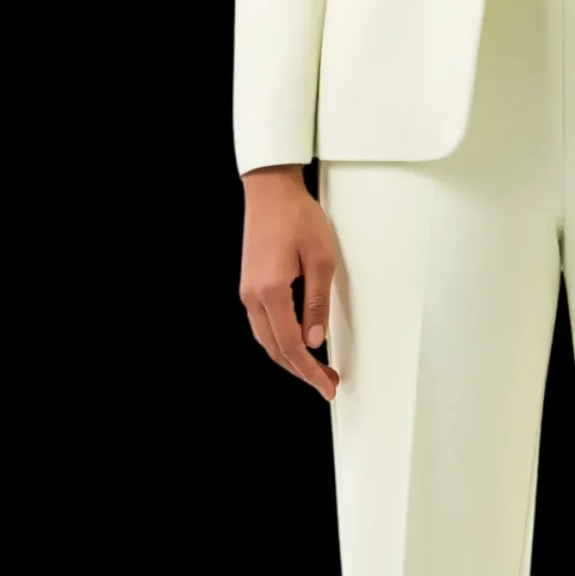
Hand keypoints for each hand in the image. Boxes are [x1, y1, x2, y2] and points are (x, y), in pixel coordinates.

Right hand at [239, 165, 340, 401]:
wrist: (270, 190)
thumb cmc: (297, 217)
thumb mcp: (322, 260)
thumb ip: (317, 303)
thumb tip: (314, 340)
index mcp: (272, 291)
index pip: (291, 345)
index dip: (310, 370)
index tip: (327, 385)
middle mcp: (253, 296)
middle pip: (275, 348)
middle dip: (301, 371)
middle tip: (326, 383)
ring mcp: (247, 291)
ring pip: (265, 339)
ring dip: (289, 358)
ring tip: (314, 369)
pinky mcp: (249, 284)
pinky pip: (261, 324)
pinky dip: (278, 341)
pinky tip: (293, 344)